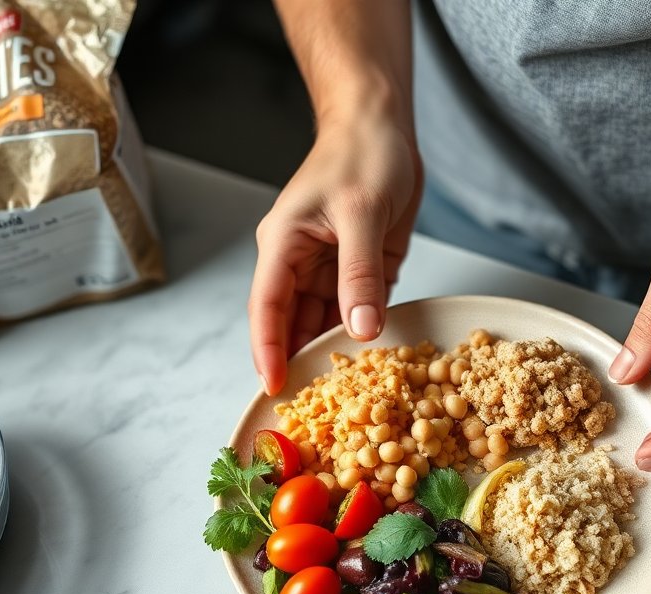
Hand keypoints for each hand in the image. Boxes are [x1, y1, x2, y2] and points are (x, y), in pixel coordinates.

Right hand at [249, 118, 422, 395]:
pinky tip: (374, 364)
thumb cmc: (363, 153)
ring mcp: (328, 270)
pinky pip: (356, 312)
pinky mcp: (358, 272)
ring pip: (325, 324)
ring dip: (334, 354)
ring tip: (348, 397)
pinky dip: (363, 336)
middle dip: (302, 363)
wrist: (383, 126)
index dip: (268, 351)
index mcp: (283, 245)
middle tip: (317, 409)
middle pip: (293, 325)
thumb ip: (360, 274)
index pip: (267, 308)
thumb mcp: (362, 211)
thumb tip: (360, 329)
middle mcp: (299, 263)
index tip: (274, 388)